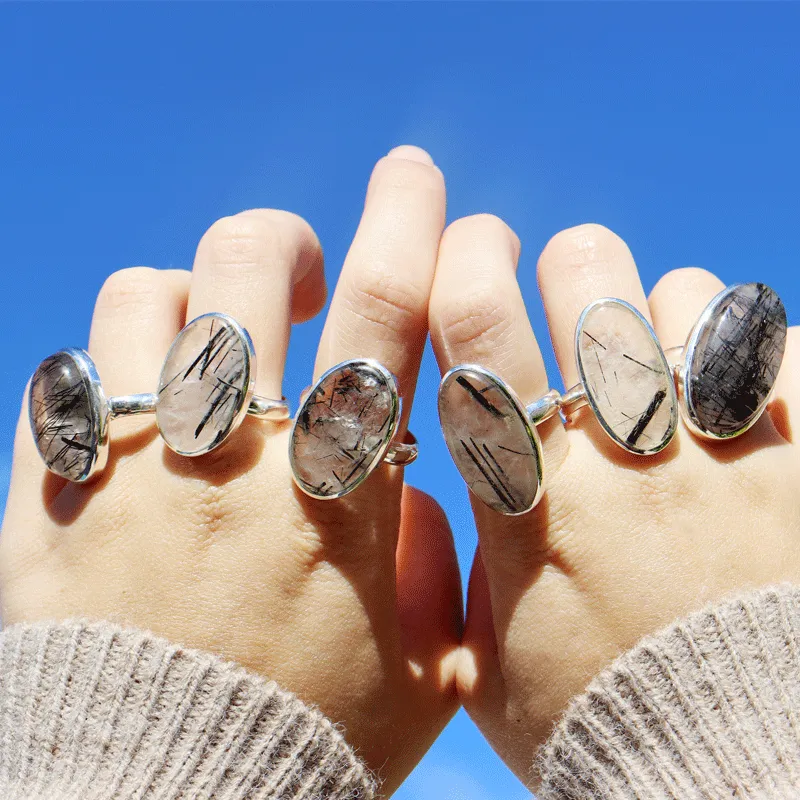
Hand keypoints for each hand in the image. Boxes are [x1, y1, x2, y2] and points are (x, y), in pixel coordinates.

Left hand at [0, 146, 461, 791]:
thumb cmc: (307, 748)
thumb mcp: (420, 668)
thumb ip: (431, 566)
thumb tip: (413, 493)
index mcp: (337, 494)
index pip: (387, 312)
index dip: (410, 226)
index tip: (419, 183)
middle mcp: (234, 461)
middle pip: (248, 268)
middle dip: (286, 237)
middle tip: (301, 265)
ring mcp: (133, 473)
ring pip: (143, 301)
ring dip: (188, 296)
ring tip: (209, 335)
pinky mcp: (52, 505)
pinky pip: (63, 381)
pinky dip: (106, 367)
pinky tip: (137, 403)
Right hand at [428, 219, 799, 784]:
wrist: (746, 780)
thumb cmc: (605, 728)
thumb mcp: (491, 667)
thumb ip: (460, 576)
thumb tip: (452, 513)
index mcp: (533, 498)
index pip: (476, 329)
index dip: (460, 262)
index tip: (465, 248)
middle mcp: (625, 456)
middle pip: (587, 276)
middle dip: (567, 265)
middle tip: (567, 293)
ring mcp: (726, 454)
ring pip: (687, 297)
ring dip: (660, 312)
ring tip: (659, 363)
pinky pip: (782, 346)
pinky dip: (753, 346)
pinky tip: (733, 391)